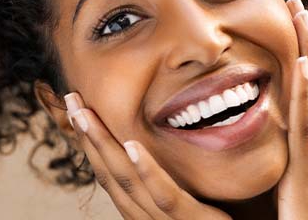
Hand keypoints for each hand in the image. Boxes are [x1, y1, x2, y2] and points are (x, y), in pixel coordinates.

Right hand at [63, 93, 230, 219]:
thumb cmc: (236, 219)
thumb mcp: (198, 195)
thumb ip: (180, 175)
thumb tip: (164, 136)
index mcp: (148, 210)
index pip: (112, 173)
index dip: (92, 142)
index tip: (78, 110)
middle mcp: (150, 219)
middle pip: (110, 175)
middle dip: (88, 137)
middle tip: (71, 99)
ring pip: (128, 182)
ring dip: (104, 145)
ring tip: (85, 113)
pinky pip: (167, 197)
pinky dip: (147, 171)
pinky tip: (131, 144)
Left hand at [276, 0, 307, 218]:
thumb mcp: (286, 189)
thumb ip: (276, 165)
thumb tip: (255, 141)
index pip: (306, 94)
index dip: (302, 58)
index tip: (292, 26)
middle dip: (307, 43)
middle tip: (297, 4)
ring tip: (301, 15)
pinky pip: (306, 126)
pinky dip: (307, 92)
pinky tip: (303, 64)